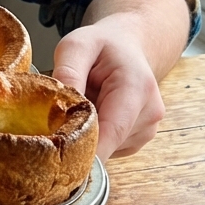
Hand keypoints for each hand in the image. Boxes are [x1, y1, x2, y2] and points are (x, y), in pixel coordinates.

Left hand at [52, 17, 165, 161]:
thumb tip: (58, 106)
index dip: (85, 151)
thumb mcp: (77, 45)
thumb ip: (68, 72)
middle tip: (56, 117)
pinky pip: (109, 149)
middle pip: (106, 144)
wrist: (127, 46)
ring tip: (82, 107)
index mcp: (136, 88)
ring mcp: (147, 129)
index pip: (111, 132)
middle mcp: (149, 113)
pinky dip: (95, 137)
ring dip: (87, 136)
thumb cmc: (102, 46)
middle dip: (79, 139)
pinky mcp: (138, 139)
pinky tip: (93, 115)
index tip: (59, 159)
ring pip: (106, 149)